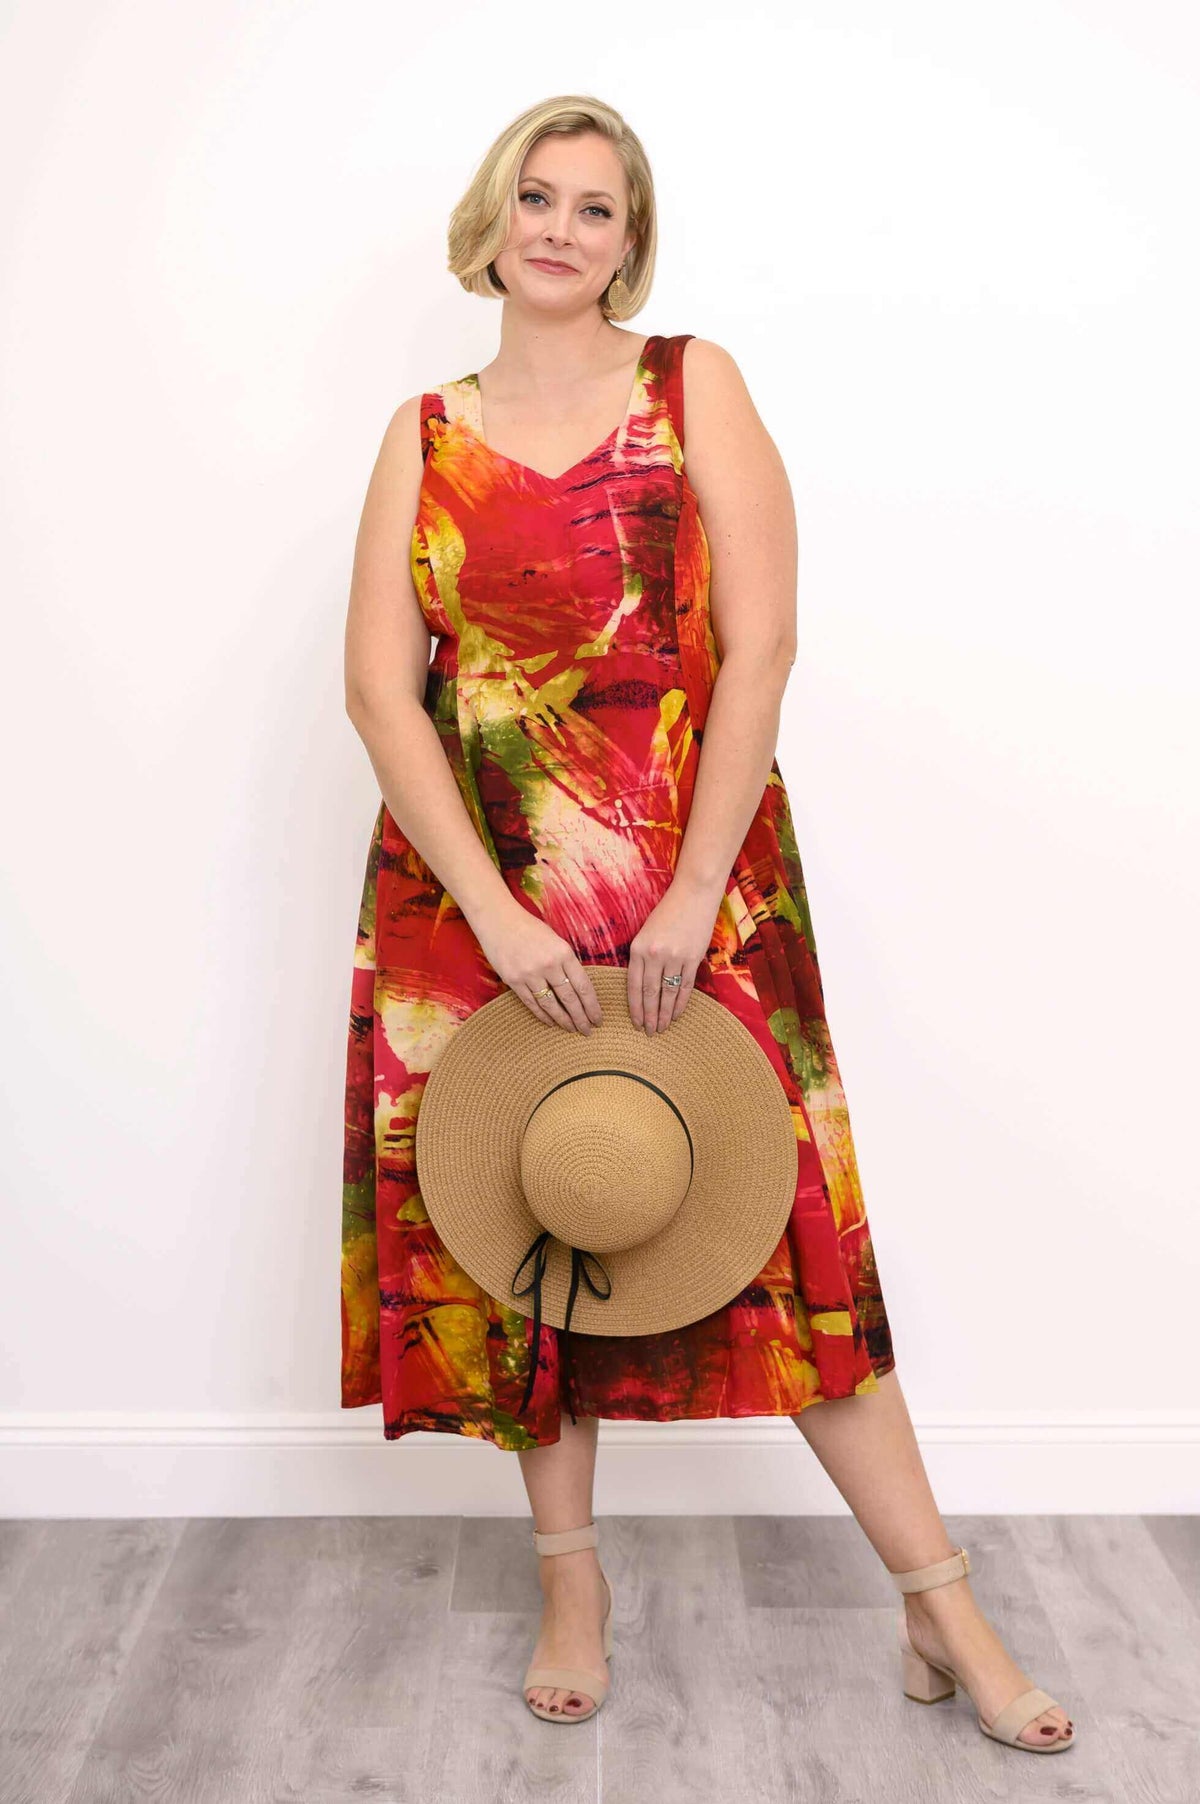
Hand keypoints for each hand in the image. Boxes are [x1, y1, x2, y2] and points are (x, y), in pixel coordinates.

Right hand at [470, 900, 602, 1033]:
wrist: (498, 920)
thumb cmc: (530, 928)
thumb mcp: (556, 941)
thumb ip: (567, 962)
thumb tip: (579, 988)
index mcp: (564, 953)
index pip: (583, 986)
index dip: (592, 1006)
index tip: (598, 1019)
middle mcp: (548, 965)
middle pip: (569, 999)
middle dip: (581, 1018)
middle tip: (588, 1031)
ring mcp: (529, 974)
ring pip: (551, 1005)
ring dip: (563, 1020)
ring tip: (572, 1029)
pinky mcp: (513, 980)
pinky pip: (531, 1003)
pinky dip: (542, 1015)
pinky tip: (551, 1022)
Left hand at [628, 878, 724, 1034]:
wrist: (693, 894)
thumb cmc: (667, 912)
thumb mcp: (645, 932)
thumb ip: (641, 956)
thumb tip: (640, 985)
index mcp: (638, 948)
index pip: (633, 986)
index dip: (635, 1008)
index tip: (636, 1022)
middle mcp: (655, 955)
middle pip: (650, 994)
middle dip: (649, 1016)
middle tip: (649, 1032)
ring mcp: (675, 957)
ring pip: (668, 994)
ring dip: (665, 1014)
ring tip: (662, 1028)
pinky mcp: (693, 958)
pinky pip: (685, 987)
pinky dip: (681, 1003)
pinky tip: (678, 1014)